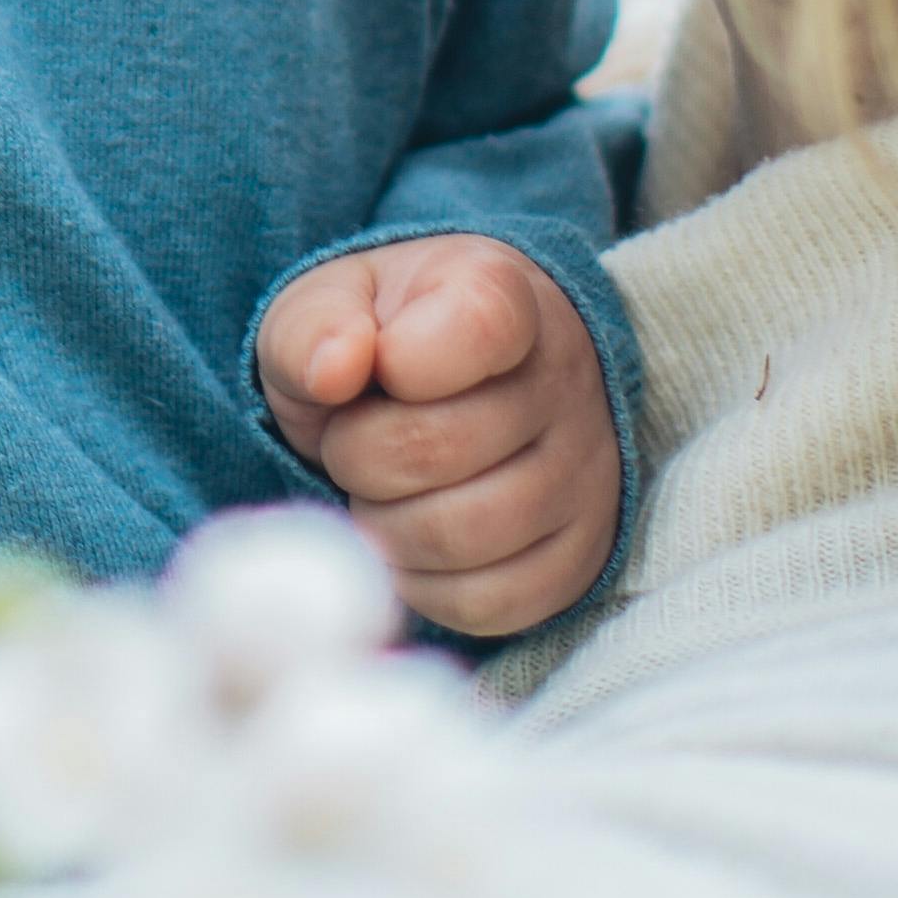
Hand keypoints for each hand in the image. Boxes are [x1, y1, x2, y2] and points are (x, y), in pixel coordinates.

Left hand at [255, 235, 620, 636]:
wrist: (453, 390)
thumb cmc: (382, 342)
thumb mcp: (329, 307)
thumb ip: (313, 326)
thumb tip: (332, 370)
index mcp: (501, 295)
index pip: (476, 326)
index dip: (396, 360)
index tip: (379, 365)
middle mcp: (564, 382)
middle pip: (435, 449)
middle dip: (357, 457)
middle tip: (350, 446)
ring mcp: (584, 476)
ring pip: (460, 537)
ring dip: (384, 525)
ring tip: (380, 492)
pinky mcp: (578, 559)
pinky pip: (487, 602)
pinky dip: (423, 583)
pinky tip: (410, 538)